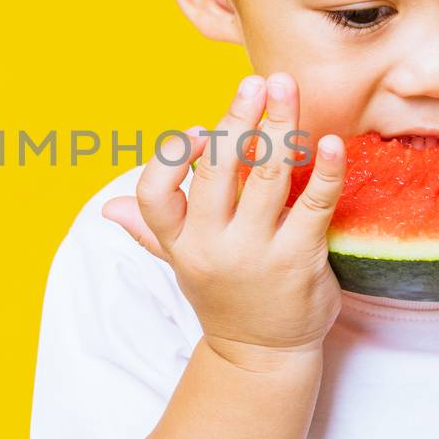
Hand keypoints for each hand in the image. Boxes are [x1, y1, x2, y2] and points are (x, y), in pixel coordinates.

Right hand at [101, 73, 347, 371]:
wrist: (263, 356)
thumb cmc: (225, 296)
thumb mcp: (181, 265)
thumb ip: (149, 230)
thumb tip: (108, 208)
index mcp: (180, 241)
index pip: (155, 195)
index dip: (170, 158)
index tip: (193, 129)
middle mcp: (212, 246)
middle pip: (216, 172)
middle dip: (237, 119)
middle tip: (256, 81)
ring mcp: (257, 253)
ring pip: (266, 176)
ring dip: (280, 126)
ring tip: (289, 88)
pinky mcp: (301, 260)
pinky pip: (314, 205)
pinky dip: (325, 170)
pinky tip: (329, 143)